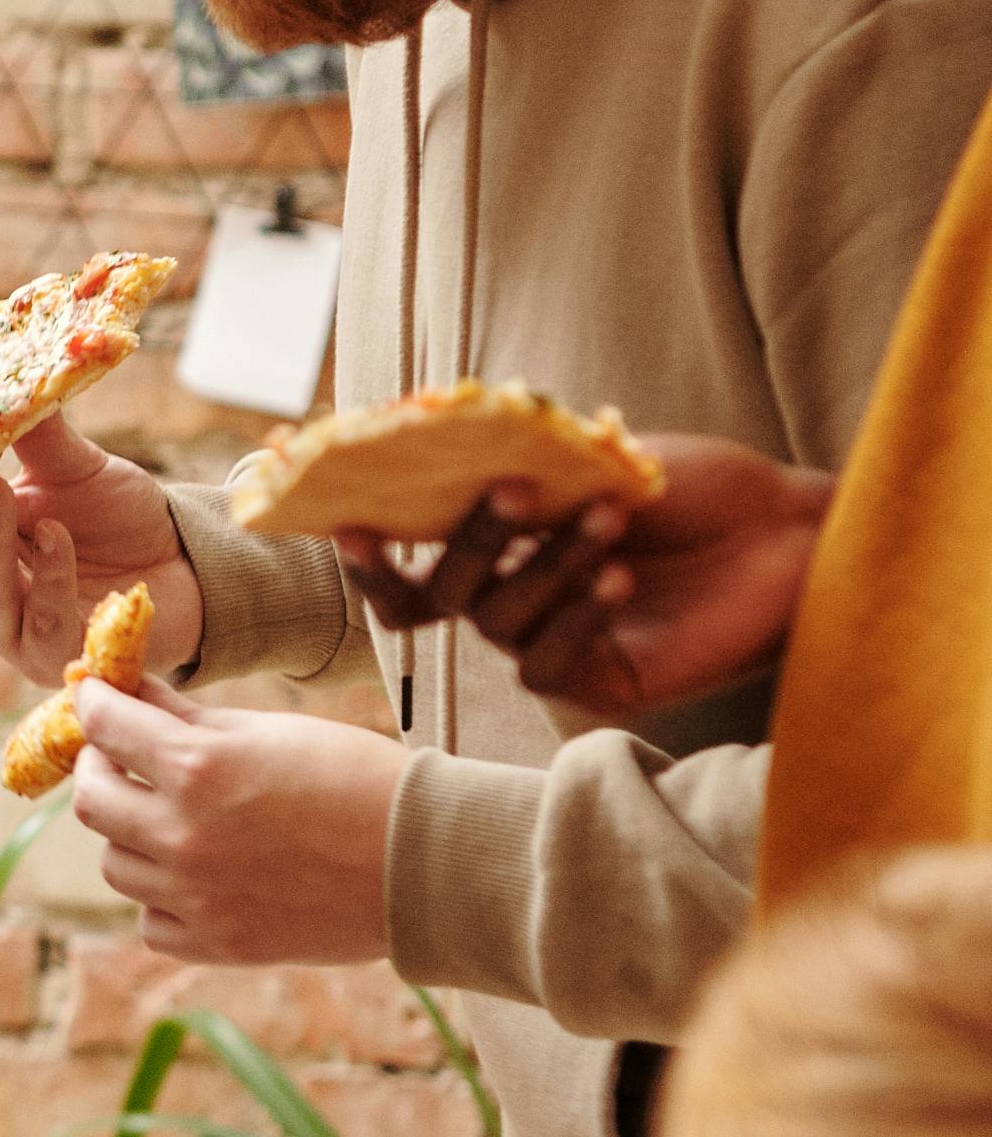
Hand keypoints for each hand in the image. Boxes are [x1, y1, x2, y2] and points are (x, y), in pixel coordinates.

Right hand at [0, 410, 205, 686]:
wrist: (183, 568)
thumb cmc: (116, 519)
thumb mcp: (76, 467)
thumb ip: (40, 432)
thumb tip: (14, 373)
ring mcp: (12, 626)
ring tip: (2, 490)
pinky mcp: (55, 653)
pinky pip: (41, 619)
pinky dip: (48, 576)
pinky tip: (59, 537)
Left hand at [68, 681, 394, 962]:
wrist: (424, 862)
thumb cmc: (358, 779)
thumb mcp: (271, 731)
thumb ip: (187, 717)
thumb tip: (125, 690)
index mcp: (198, 769)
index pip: (105, 728)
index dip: (92, 705)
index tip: (92, 698)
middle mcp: (183, 835)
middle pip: (91, 800)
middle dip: (98, 767)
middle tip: (118, 756)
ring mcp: (195, 896)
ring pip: (115, 864)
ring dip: (129, 834)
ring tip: (170, 816)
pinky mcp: (217, 943)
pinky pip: (151, 922)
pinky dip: (160, 899)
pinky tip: (193, 876)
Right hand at [336, 434, 831, 727]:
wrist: (785, 529)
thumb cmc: (694, 487)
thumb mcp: (595, 460)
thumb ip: (518, 466)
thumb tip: (435, 453)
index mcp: (502, 548)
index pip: (413, 568)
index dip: (374, 558)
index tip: (351, 525)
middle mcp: (515, 600)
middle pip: (442, 596)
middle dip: (468, 544)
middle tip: (506, 497)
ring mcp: (552, 644)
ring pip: (500, 621)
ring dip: (549, 566)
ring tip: (610, 521)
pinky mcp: (597, 682)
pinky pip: (547, 665)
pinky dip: (574, 619)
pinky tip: (618, 581)